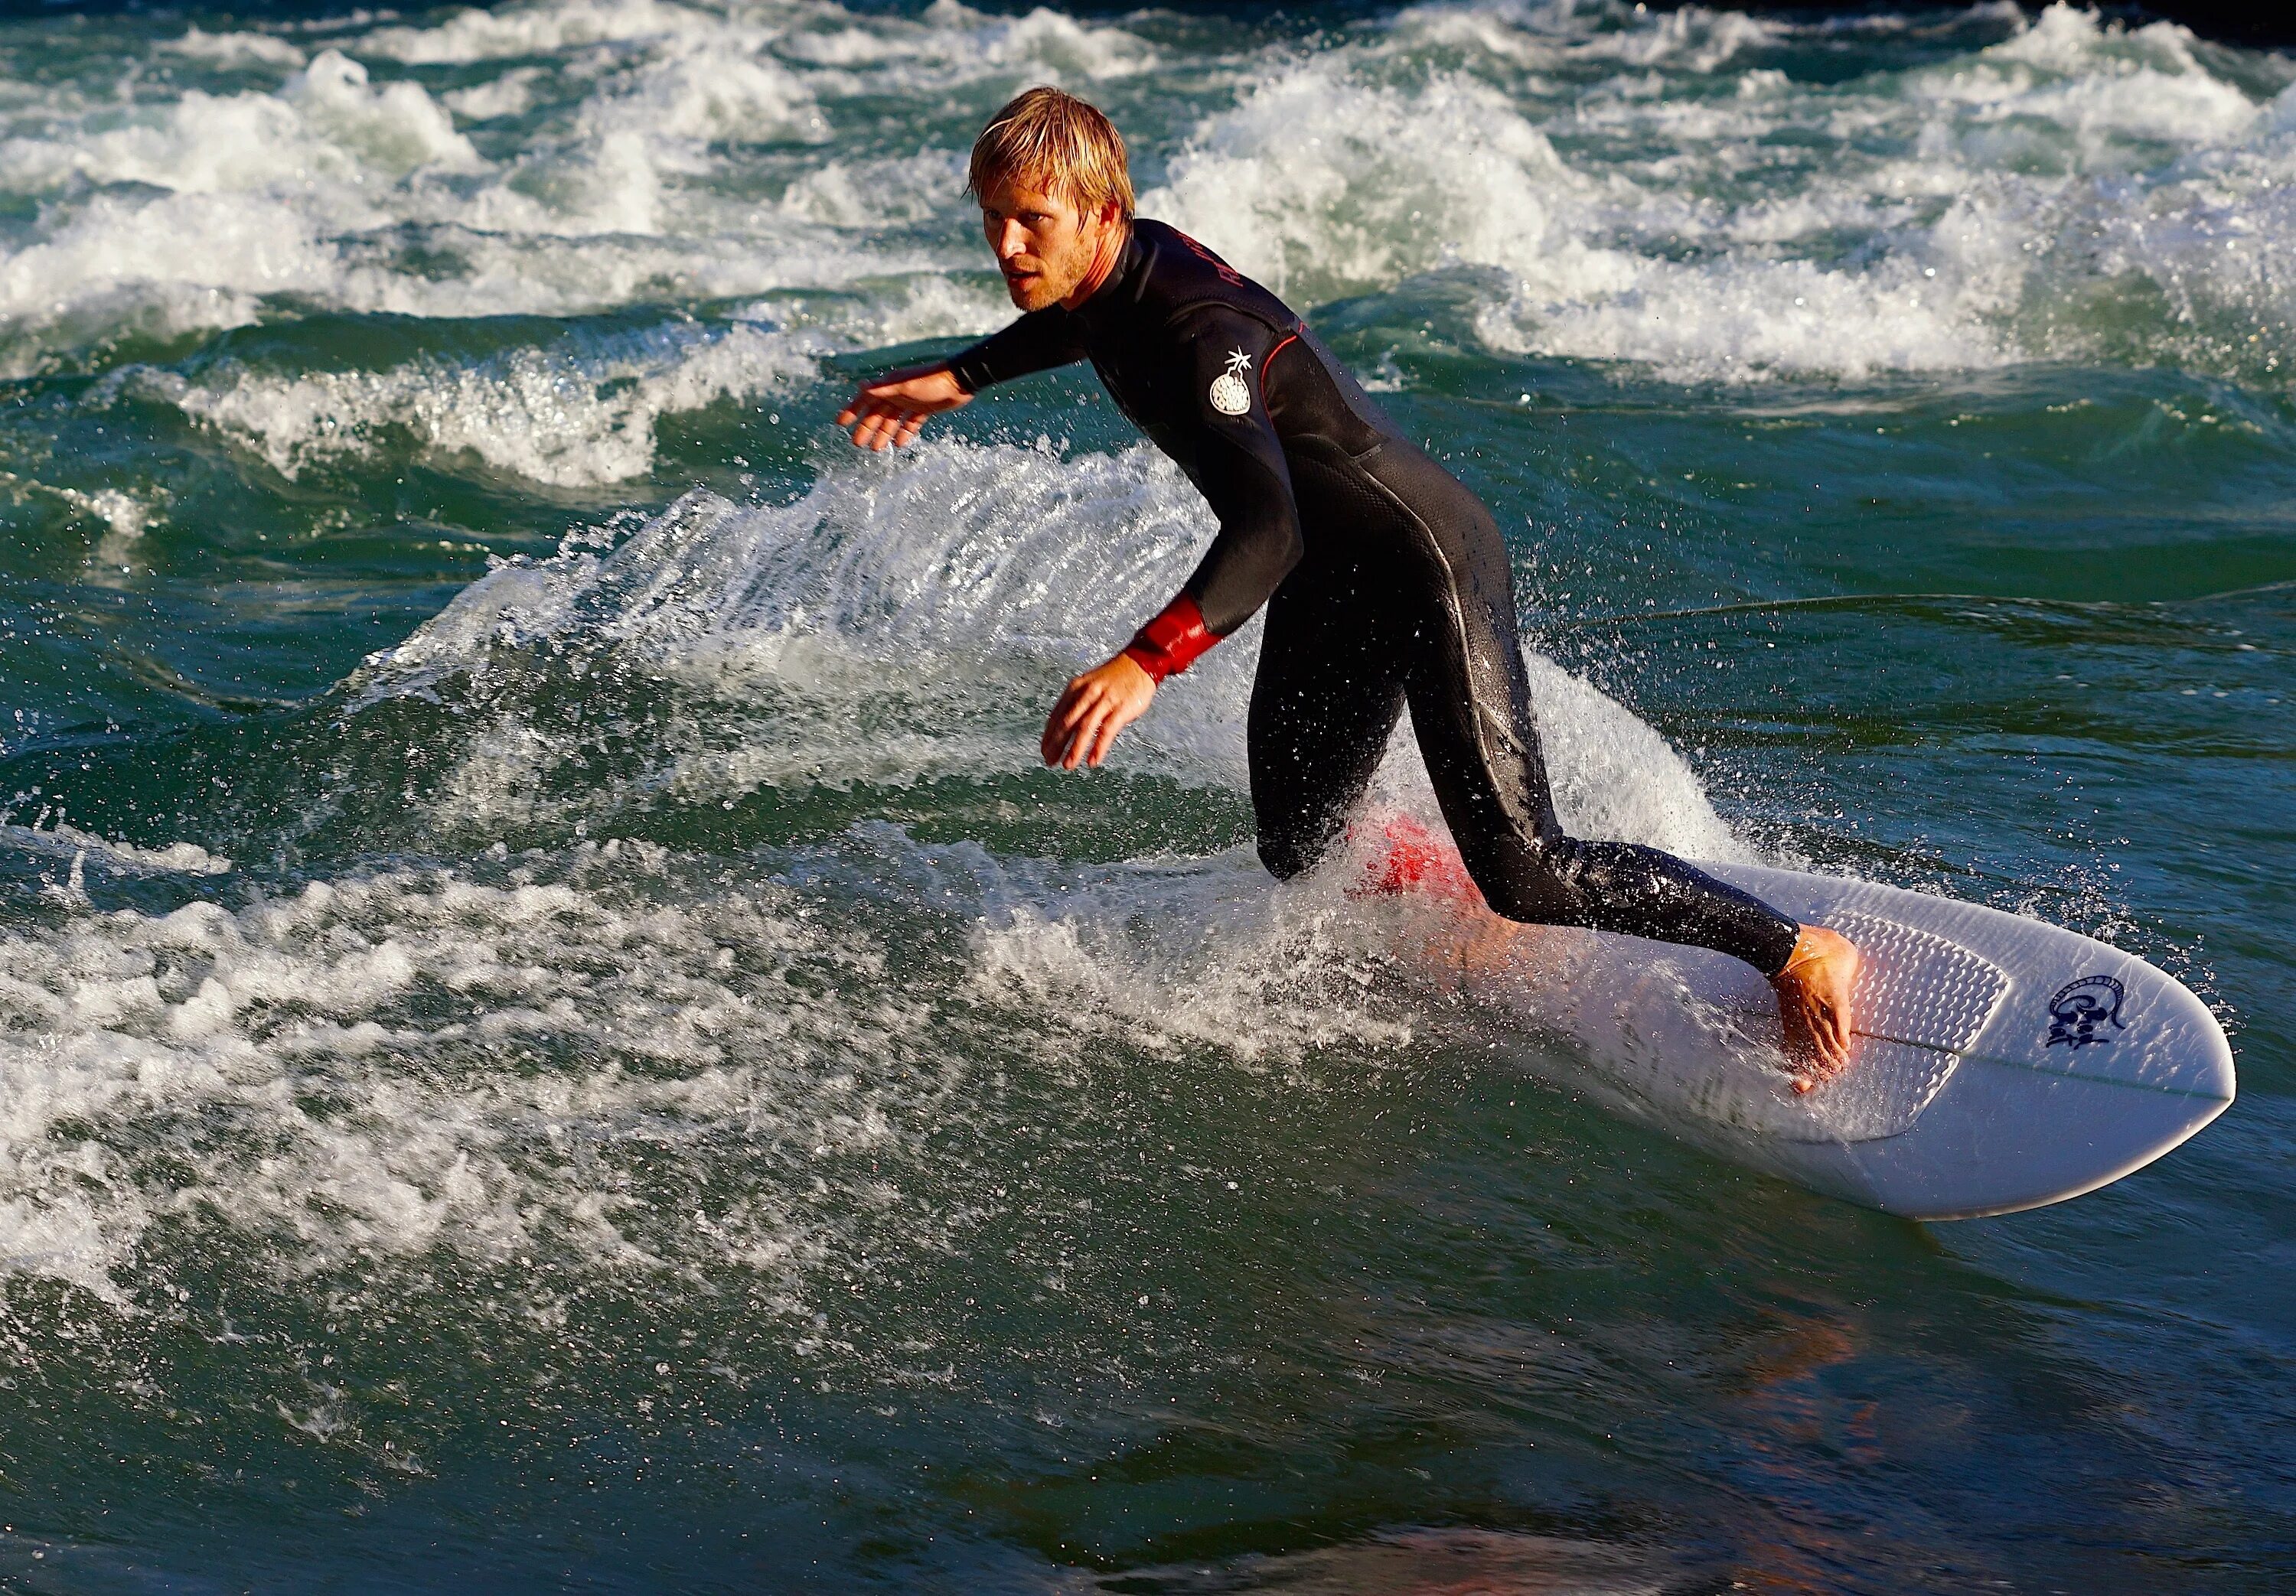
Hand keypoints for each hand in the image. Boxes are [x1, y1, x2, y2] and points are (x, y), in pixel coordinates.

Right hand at [835, 363, 969, 449]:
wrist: (960, 381)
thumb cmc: (931, 381)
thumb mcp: (905, 386)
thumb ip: (884, 389)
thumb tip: (861, 387)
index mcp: (890, 386)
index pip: (866, 399)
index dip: (853, 410)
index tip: (841, 423)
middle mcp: (897, 394)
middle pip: (877, 413)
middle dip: (867, 428)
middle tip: (857, 444)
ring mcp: (910, 402)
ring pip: (892, 420)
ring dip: (884, 434)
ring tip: (877, 449)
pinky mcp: (923, 409)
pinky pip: (910, 423)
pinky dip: (904, 433)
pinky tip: (900, 444)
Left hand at [1041, 653, 1155, 769]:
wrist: (1139, 664)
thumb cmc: (1113, 678)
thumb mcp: (1088, 685)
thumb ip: (1077, 704)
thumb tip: (1064, 727)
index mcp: (1075, 688)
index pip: (1057, 715)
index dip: (1049, 735)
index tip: (1044, 750)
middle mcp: (1087, 694)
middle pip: (1066, 723)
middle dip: (1056, 744)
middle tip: (1050, 761)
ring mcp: (1104, 701)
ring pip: (1084, 728)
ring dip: (1074, 749)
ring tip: (1068, 765)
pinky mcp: (1121, 709)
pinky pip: (1107, 731)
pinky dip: (1098, 747)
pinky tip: (1092, 761)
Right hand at [1771, 924, 1860, 1090]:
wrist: (1789, 947)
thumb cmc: (1821, 948)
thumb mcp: (1847, 956)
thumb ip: (1850, 971)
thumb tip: (1850, 971)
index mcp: (1837, 1001)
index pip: (1842, 1032)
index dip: (1843, 1047)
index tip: (1846, 1055)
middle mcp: (1819, 1012)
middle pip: (1826, 1045)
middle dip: (1830, 1063)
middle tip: (1834, 1072)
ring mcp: (1802, 1014)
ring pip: (1809, 1046)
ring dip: (1814, 1063)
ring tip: (1819, 1076)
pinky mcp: (1788, 1014)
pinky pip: (1791, 1039)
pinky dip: (1794, 1054)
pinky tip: (1794, 1063)